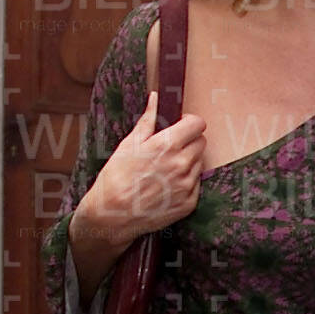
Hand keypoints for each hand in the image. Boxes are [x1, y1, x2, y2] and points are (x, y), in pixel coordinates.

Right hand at [77, 92, 206, 245]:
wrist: (113, 215)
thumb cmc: (116, 177)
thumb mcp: (128, 144)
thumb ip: (147, 120)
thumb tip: (155, 99)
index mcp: (168, 146)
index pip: (198, 124)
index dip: (189, 123)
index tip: (180, 126)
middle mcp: (182, 164)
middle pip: (201, 142)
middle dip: (189, 141)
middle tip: (170, 148)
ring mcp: (187, 185)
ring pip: (199, 163)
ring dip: (187, 161)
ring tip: (165, 169)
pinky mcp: (189, 203)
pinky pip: (196, 184)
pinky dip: (186, 182)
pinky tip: (166, 185)